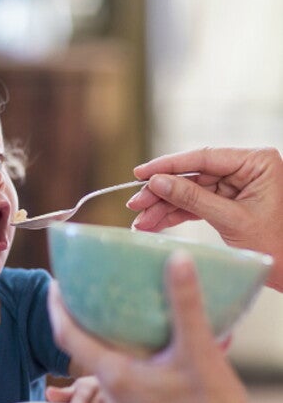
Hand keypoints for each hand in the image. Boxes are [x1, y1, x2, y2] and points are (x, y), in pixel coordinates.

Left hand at [47, 252, 262, 402]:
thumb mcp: (199, 349)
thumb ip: (185, 303)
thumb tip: (177, 259)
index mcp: (116, 375)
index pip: (68, 337)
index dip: (57, 309)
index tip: (54, 285)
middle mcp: (112, 393)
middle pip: (82, 350)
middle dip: (79, 322)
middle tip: (84, 295)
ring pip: (102, 368)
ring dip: (100, 343)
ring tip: (110, 317)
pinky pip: (118, 382)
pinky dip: (118, 360)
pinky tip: (137, 349)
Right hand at [127, 147, 282, 290]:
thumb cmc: (277, 245)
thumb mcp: (231, 220)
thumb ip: (192, 198)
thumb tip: (157, 182)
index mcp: (257, 162)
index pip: (204, 158)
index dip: (168, 166)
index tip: (140, 173)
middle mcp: (246, 169)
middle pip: (192, 176)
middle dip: (162, 192)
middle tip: (135, 204)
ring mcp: (236, 186)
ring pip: (189, 192)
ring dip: (163, 207)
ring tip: (140, 222)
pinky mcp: (228, 202)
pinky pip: (195, 205)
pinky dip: (174, 216)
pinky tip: (154, 224)